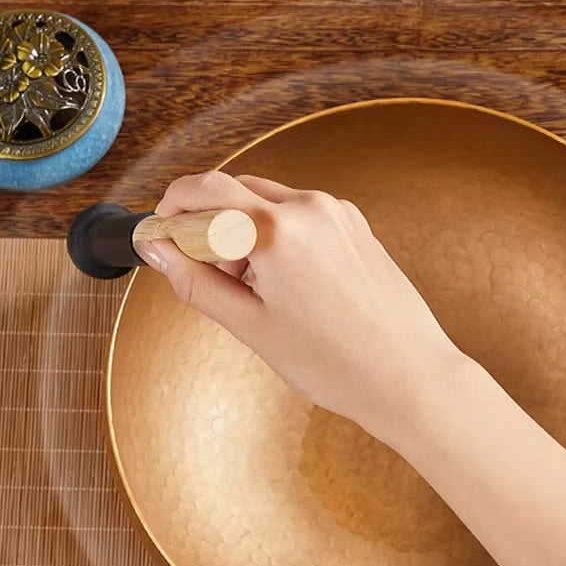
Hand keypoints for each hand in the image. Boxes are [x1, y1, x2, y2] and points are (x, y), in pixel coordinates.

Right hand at [137, 171, 461, 436]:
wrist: (409, 376)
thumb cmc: (340, 364)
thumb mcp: (253, 328)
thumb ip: (195, 282)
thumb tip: (156, 249)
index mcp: (278, 231)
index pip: (202, 190)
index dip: (171, 210)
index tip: (162, 236)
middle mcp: (311, 209)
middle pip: (234, 191)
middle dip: (207, 224)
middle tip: (208, 274)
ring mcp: (339, 214)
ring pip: (268, 202)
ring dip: (244, 231)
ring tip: (255, 289)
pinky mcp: (356, 226)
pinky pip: (301, 216)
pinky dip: (279, 236)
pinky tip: (286, 282)